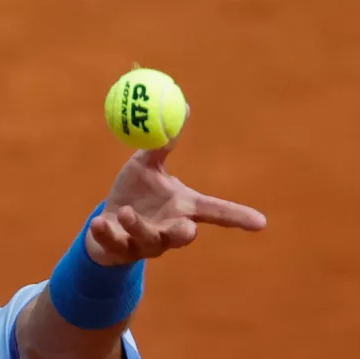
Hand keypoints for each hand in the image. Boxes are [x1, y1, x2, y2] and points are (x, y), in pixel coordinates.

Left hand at [85, 121, 266, 266]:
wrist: (106, 222)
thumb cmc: (134, 193)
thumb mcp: (146, 166)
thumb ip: (162, 144)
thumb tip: (185, 107)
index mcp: (181, 208)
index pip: (216, 212)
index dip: (238, 217)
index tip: (261, 222)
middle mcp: (167, 229)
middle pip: (183, 236)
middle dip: (184, 234)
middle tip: (188, 229)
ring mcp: (144, 243)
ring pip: (148, 240)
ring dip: (139, 227)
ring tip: (126, 212)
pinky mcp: (119, 250)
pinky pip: (114, 244)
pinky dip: (107, 234)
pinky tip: (98, 223)